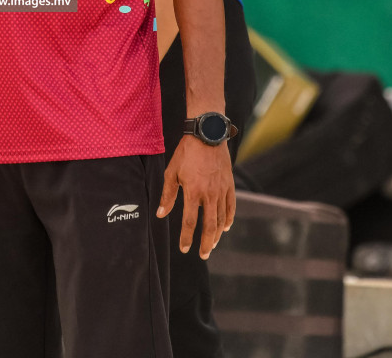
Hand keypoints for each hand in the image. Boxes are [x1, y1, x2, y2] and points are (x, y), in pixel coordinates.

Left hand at [157, 135, 235, 259]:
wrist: (207, 135)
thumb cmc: (186, 153)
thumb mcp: (172, 172)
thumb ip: (167, 195)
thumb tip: (160, 214)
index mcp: (193, 192)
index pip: (190, 222)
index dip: (187, 237)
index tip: (185, 249)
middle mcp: (209, 194)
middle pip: (209, 226)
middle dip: (206, 243)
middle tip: (203, 255)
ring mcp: (221, 190)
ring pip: (221, 218)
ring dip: (217, 234)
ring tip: (212, 244)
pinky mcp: (229, 185)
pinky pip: (231, 206)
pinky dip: (229, 219)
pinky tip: (225, 227)